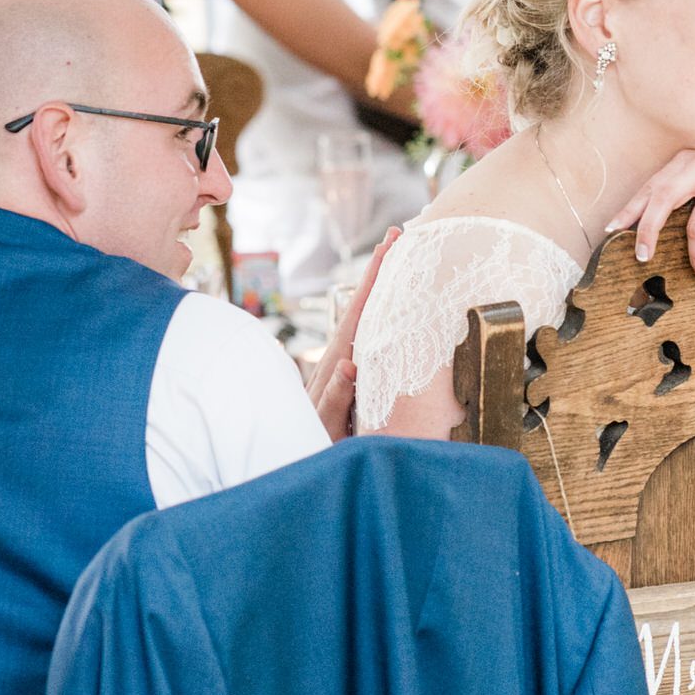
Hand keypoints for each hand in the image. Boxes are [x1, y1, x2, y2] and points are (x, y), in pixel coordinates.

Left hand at [308, 227, 400, 440]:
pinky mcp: (347, 376)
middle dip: (379, 271)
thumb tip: (349, 362)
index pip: (358, 312)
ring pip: (365, 319)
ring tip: (400, 261)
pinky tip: (392, 310)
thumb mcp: (326, 424)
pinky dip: (380, 317)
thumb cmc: (313, 445)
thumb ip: (335, 397)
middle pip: (362, 305)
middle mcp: (339, 357)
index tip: (390, 245)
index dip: (374, 278)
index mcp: (337, 363)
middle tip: (398, 236)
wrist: (294, 459)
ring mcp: (343, 365)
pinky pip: (367, 337)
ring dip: (381, 291)